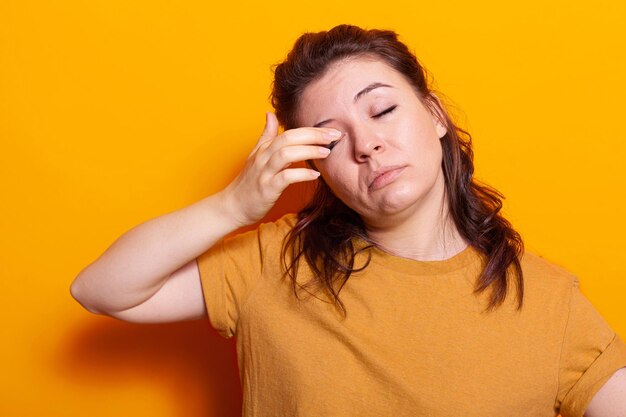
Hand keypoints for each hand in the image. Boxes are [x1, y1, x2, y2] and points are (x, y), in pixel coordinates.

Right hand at [222, 112, 342, 226]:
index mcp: (264, 149)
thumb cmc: (247, 183)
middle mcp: (264, 157)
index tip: (331, 130)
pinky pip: (286, 178)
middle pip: (289, 138)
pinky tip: (315, 175)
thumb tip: (270, 114)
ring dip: (308, 151)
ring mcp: (264, 173)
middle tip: (335, 136)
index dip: (311, 129)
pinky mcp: (267, 189)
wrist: (231, 207)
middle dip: (313, 135)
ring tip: (326, 152)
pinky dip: (302, 175)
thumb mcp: (255, 155)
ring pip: (286, 154)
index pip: (289, 132)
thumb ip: (265, 135)